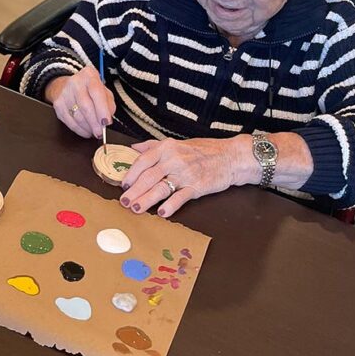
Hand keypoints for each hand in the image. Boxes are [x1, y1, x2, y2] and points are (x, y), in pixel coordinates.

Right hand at [45, 66, 115, 138]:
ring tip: (94, 131)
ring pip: (77, 116)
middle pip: (85, 106)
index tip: (106, 122)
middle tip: (100, 132)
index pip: (96, 92)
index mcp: (89, 75)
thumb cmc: (90, 90)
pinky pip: (69, 121)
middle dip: (94, 122)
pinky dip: (79, 129)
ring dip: (87, 127)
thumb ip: (108, 104)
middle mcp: (75, 82)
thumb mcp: (104, 91)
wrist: (67, 86)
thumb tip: (106, 121)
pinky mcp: (57, 105)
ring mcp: (64, 94)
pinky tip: (85, 131)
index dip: (102, 109)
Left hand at [119, 136, 248, 216]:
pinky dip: (171, 205)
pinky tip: (162, 212)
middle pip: (149, 176)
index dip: (131, 173)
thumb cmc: (202, 150)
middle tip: (124, 201)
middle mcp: (174, 160)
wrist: (231, 156)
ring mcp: (186, 173)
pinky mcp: (197, 186)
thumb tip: (132, 148)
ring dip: (147, 199)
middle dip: (134, 190)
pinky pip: (181, 197)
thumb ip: (153, 146)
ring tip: (136, 208)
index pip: (143, 160)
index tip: (123, 184)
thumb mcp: (176, 143)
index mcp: (166, 148)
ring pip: (161, 187)